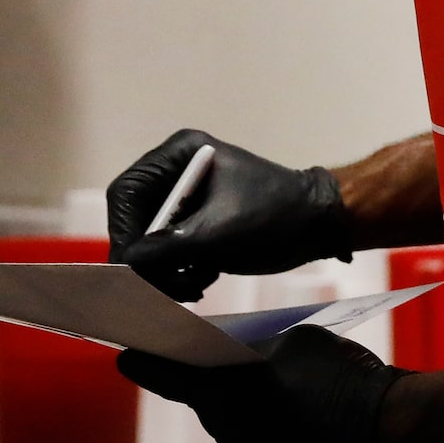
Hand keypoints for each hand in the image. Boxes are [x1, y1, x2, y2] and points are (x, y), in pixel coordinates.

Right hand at [107, 128, 351, 301]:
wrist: (321, 226)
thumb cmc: (276, 217)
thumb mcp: (216, 233)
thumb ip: (165, 247)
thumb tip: (124, 265)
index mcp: (180, 154)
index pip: (127, 193)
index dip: (122, 231)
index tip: (128, 266)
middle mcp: (178, 172)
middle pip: (136, 221)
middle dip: (149, 259)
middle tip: (165, 288)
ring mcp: (187, 199)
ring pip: (151, 243)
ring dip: (166, 272)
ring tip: (194, 285)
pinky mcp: (197, 224)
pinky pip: (170, 253)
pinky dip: (181, 272)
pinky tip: (205, 278)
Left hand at [118, 327, 404, 442]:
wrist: (395, 436)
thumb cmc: (343, 379)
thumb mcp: (298, 341)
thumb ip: (261, 348)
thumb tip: (255, 358)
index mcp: (222, 394)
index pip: (166, 375)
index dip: (146, 361)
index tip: (125, 353)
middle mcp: (229, 433)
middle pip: (211, 402)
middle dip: (220, 382)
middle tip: (240, 360)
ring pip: (244, 426)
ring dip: (258, 407)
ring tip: (294, 386)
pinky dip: (284, 429)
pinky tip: (316, 414)